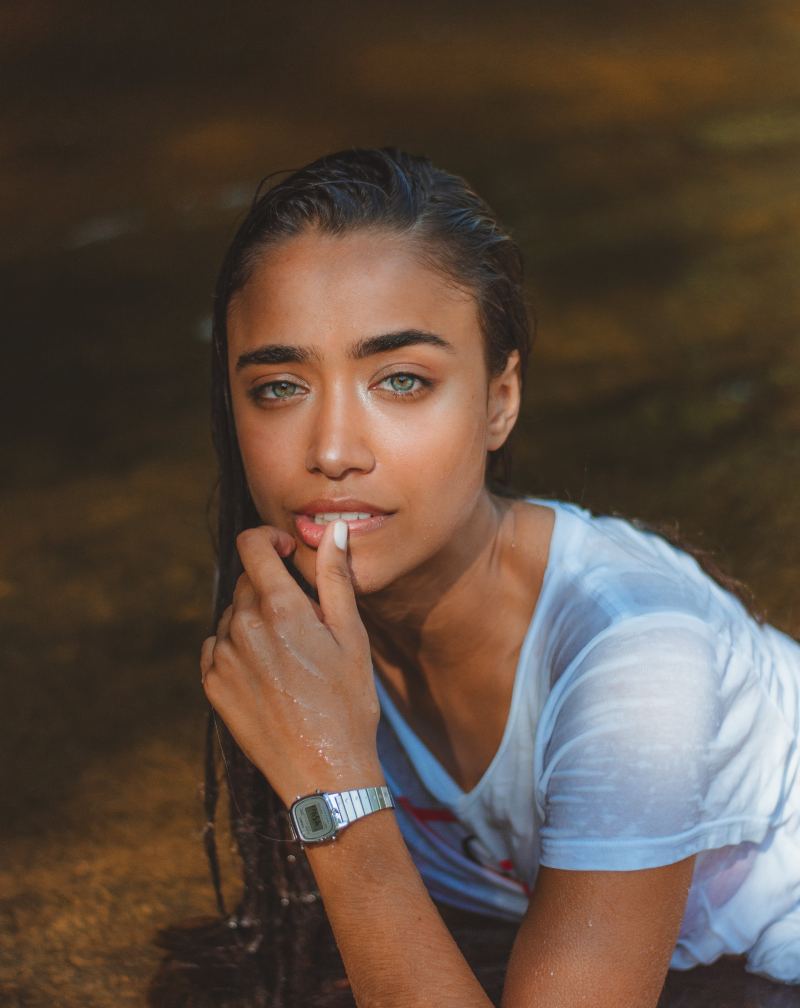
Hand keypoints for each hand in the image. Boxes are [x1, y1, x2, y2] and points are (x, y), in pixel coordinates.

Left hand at [200, 521, 382, 806]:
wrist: (325, 772)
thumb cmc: (348, 702)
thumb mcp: (352, 635)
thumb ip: (336, 577)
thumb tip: (333, 530)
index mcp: (279, 609)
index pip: (252, 545)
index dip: (270, 540)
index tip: (288, 555)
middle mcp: (243, 628)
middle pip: (246, 581)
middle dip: (271, 587)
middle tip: (304, 621)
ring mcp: (223, 658)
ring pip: (233, 615)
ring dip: (255, 620)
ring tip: (289, 656)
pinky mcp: (212, 686)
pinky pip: (217, 648)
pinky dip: (237, 648)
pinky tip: (267, 674)